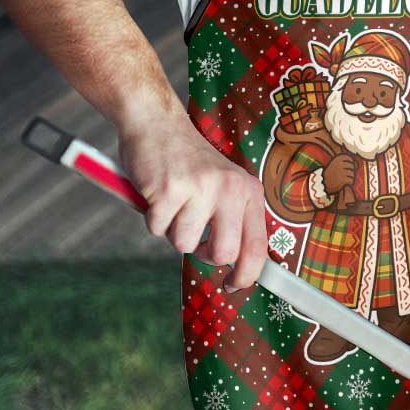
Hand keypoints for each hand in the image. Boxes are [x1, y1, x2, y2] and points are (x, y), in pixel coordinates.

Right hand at [118, 112, 266, 291]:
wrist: (157, 123)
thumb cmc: (189, 162)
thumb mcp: (225, 185)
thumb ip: (234, 220)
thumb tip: (238, 267)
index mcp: (248, 190)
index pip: (257, 246)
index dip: (247, 275)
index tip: (233, 285)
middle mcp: (230, 189)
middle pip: (223, 254)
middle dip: (203, 254)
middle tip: (194, 236)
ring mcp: (200, 188)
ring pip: (184, 244)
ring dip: (173, 231)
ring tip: (174, 203)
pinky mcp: (169, 190)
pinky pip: (157, 230)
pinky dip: (152, 219)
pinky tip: (157, 194)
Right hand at [323, 153, 356, 193]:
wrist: (322, 183)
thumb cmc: (330, 174)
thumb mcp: (333, 164)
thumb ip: (341, 162)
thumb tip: (354, 161)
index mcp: (336, 160)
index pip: (348, 158)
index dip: (351, 161)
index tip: (351, 163)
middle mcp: (339, 165)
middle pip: (352, 166)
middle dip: (351, 170)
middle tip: (348, 173)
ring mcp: (341, 172)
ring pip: (352, 174)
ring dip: (351, 177)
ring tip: (346, 178)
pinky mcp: (342, 180)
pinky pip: (351, 180)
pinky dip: (350, 182)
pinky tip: (346, 182)